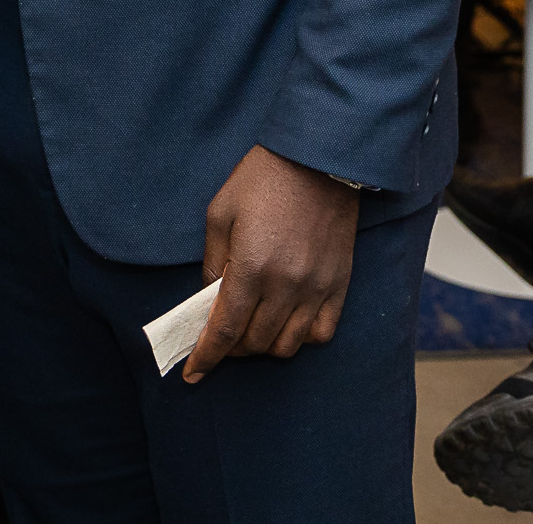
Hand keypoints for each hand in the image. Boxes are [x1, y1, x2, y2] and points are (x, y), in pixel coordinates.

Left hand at [182, 147, 358, 383]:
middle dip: (231, 349)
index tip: (193, 374)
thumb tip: (210, 299)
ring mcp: (316, 288)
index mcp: (251, 267)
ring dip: (264, 346)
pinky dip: (301, 338)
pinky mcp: (339, 284)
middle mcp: (285, 286)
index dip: (207, 357)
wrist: (319, 158)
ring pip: (288, 345)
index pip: (225, 331)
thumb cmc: (263, 180)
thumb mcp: (220, 212)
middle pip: (255, 343)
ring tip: (252, 331)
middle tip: (221, 339)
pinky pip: (322, 332)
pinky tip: (287, 325)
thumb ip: (213, 262)